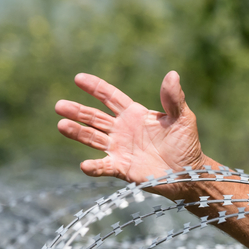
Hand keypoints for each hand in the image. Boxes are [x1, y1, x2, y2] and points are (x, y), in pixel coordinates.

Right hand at [55, 71, 204, 198]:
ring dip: (77, 133)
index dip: (95, 87)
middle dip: (77, 111)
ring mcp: (120, 149)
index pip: (110, 97)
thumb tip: (172, 75)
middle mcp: (122, 130)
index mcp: (134, 114)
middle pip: (94, 117)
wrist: (188, 173)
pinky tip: (85, 166)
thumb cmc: (187, 144)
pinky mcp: (122, 168)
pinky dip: (94, 167)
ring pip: (92, 138)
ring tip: (61, 125)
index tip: (78, 78)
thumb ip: (174, 99)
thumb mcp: (182, 118)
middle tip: (59, 106)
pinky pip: (104, 167)